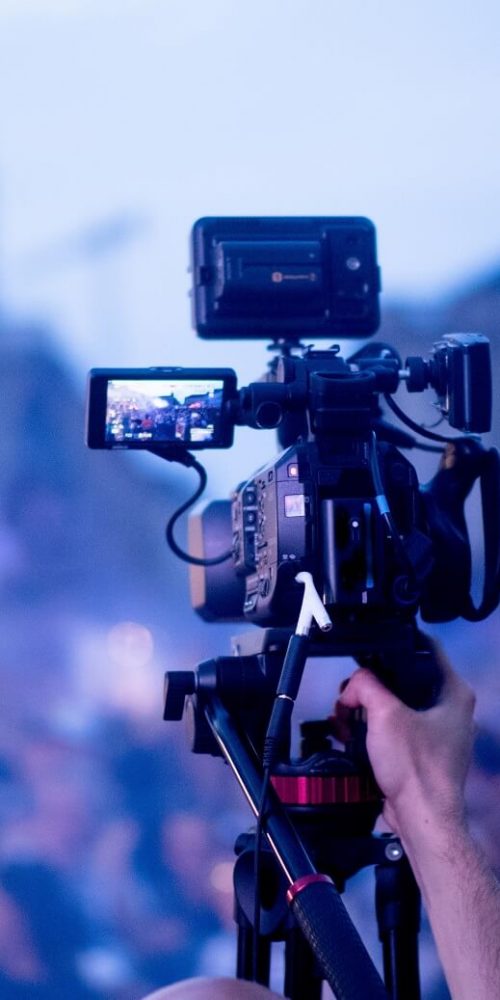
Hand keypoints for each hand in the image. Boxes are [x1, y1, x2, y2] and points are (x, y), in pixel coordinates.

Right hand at [336, 641, 475, 837]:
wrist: (421, 819)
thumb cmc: (416, 767)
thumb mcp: (384, 714)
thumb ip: (365, 686)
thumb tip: (353, 685)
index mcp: (454, 692)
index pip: (426, 649)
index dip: (394, 644)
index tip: (369, 649)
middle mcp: (450, 709)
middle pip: (404, 679)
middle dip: (370, 685)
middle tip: (350, 694)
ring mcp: (437, 732)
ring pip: (396, 705)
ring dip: (367, 709)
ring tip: (344, 716)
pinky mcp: (422, 752)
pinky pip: (394, 729)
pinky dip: (373, 729)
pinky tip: (350, 734)